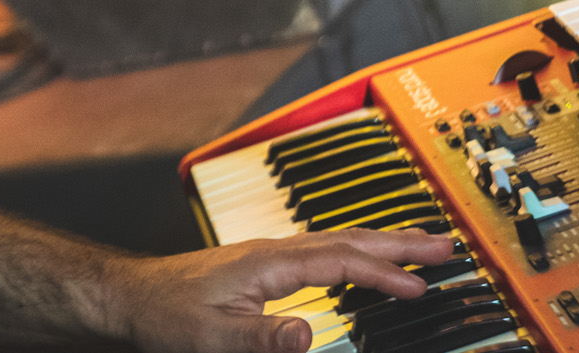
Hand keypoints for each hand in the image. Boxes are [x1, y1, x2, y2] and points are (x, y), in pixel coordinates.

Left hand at [100, 227, 456, 352]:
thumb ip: (263, 338)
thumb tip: (309, 335)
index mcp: (268, 262)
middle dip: (398, 241)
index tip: (420, 286)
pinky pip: (324, 251)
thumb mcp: (214, 337)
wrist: (133, 297)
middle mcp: (274, 250)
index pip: (339, 261)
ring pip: (338, 241)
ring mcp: (270, 254)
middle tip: (445, 244)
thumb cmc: (168, 314)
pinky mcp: (264, 264)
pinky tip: (363, 260)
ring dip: (381, 241)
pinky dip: (355, 251)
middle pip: (348, 239)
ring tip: (421, 244)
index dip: (382, 273)